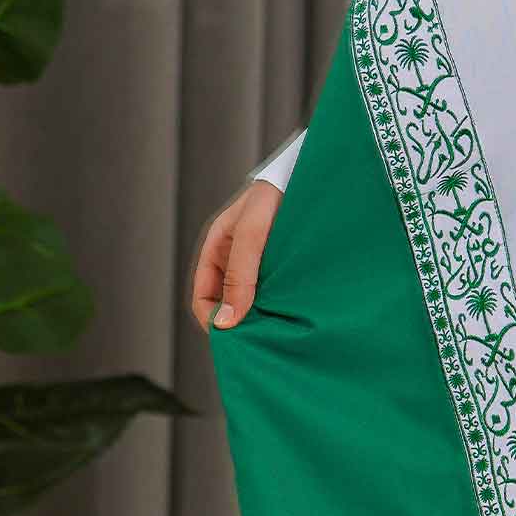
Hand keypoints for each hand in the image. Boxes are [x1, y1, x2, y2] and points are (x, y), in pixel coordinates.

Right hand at [190, 179, 281, 332]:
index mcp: (217, 250)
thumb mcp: (251, 235)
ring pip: (253, 299)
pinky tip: (295, 312)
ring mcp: (260, 263)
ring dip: (263, 315)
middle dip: (240, 322)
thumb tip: (225, 323)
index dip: (213, 319)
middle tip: (262, 338)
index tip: (234, 337)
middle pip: (228, 303)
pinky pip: (276, 291)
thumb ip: (239, 276)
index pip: (203, 296)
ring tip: (281, 328)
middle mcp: (236, 259)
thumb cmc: (274, 197)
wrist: (312, 177)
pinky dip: (281, 305)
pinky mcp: (284, 264)